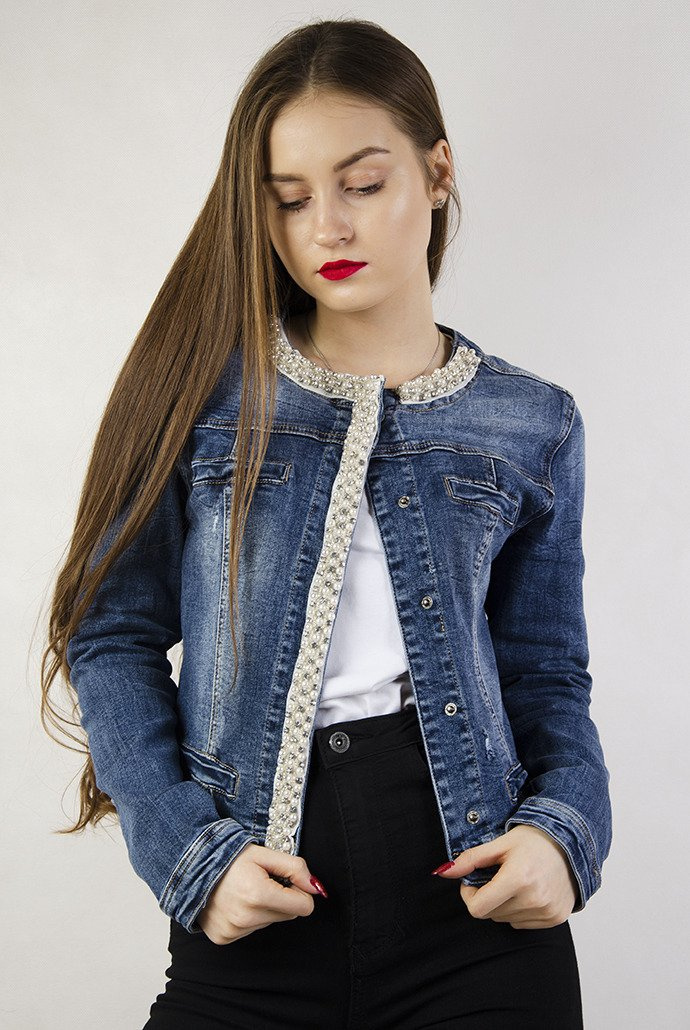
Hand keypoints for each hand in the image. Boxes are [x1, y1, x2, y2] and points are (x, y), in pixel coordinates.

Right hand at [196, 843, 326, 944]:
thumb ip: (295, 868)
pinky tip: (236, 902)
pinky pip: (251, 930)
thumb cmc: (230, 858)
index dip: (299, 891)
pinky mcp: (224, 938)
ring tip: (246, 890)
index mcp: (258, 894)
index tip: (287, 880)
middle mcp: (245, 917)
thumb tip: (316, 887)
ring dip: (264, 908)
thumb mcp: (265, 854)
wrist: (192, 866)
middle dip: (282, 898)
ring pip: (269, 922)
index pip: (303, 907)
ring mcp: (233, 930)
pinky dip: (249, 917)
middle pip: (288, 915)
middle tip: (263, 881)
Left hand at [434, 825, 578, 928]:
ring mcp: (547, 911)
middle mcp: (534, 899)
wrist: (571, 843)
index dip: (469, 895)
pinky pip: (523, 923)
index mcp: (518, 878)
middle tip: (498, 876)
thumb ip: (470, 859)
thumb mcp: (499, 844)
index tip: (474, 880)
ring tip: (517, 881)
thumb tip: (442, 872)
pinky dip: (520, 910)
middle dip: (487, 896)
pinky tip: (530, 891)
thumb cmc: (534, 840)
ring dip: (504, 904)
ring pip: (505, 919)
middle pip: (490, 914)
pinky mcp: (555, 918)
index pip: (477, 908)